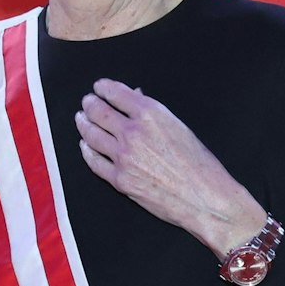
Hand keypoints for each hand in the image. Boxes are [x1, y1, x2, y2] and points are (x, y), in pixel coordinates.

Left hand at [75, 80, 267, 259]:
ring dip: (83, 124)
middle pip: (98, 112)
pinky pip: (94, 162)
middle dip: (89, 104)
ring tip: (80, 119)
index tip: (98, 87)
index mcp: (150, 113)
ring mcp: (122, 157)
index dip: (103, 87)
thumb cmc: (199, 163)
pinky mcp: (119, 179)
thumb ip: (153, 114)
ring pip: (91, 135)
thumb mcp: (179, 127)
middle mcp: (132, 132)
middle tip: (86, 102)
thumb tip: (135, 99)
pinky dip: (87, 151)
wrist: (203, 198)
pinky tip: (85, 146)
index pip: (116, 93)